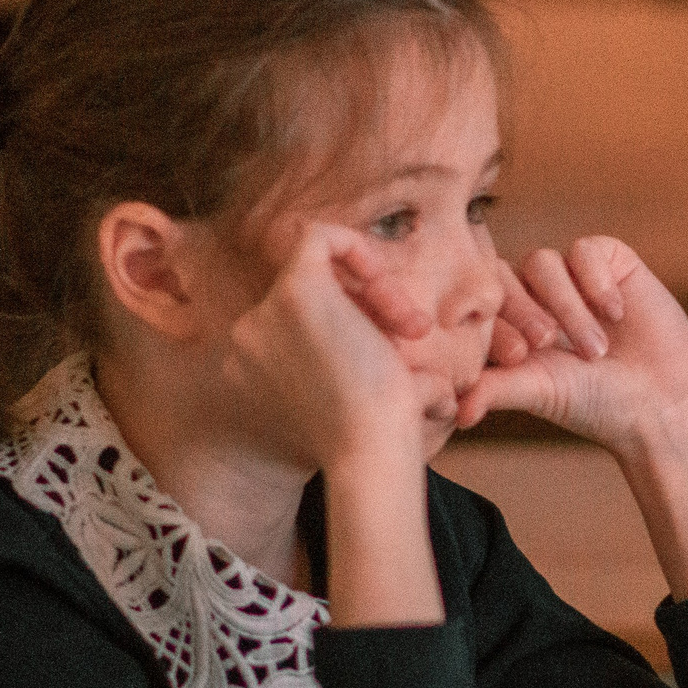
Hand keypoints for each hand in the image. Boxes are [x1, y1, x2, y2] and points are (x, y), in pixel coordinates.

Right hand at [224, 221, 454, 473]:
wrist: (372, 450)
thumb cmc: (380, 439)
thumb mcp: (369, 404)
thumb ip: (375, 379)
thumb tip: (437, 392)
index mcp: (259, 366)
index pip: (307, 318)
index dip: (356, 323)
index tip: (395, 355)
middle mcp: (250, 338)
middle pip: (316, 294)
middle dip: (369, 308)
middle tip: (412, 341)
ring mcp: (266, 313)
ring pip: (324, 269)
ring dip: (378, 293)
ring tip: (415, 332)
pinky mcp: (294, 290)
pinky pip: (321, 237)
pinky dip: (363, 253)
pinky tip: (394, 300)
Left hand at [460, 236, 687, 599]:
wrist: (663, 400)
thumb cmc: (597, 404)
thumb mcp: (538, 392)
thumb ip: (494, 388)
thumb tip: (454, 408)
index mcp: (509, 327)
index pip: (481, 305)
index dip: (494, 323)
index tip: (518, 356)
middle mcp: (534, 298)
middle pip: (506, 277)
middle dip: (525, 311)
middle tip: (547, 344)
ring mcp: (570, 278)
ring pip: (543, 263)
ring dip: (567, 307)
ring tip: (596, 349)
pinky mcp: (608, 262)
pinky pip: (584, 251)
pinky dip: (596, 282)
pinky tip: (616, 313)